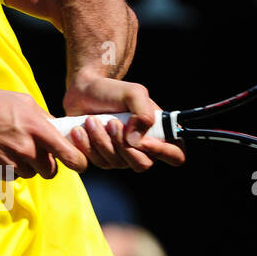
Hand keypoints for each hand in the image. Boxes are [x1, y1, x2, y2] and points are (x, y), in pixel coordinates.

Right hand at [0, 84, 88, 179]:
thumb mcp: (22, 101)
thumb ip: (44, 119)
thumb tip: (61, 131)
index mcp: (37, 128)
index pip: (69, 155)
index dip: (79, 162)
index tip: (79, 163)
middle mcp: (27, 148)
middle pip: (51, 170)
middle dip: (47, 163)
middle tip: (37, 151)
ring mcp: (12, 162)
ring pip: (32, 173)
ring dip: (27, 165)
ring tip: (12, 146)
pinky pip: (14, 176)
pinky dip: (11, 168)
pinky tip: (0, 151)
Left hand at [62, 75, 184, 170]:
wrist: (84, 92)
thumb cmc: (113, 91)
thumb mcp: (134, 93)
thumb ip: (143, 113)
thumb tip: (136, 141)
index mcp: (158, 133)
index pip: (176, 155)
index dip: (163, 152)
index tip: (144, 140)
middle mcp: (143, 148)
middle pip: (142, 164)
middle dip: (123, 145)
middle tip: (111, 122)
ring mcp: (122, 156)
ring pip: (117, 163)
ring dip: (101, 140)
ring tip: (91, 120)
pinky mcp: (102, 158)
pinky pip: (98, 162)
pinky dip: (88, 145)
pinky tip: (80, 130)